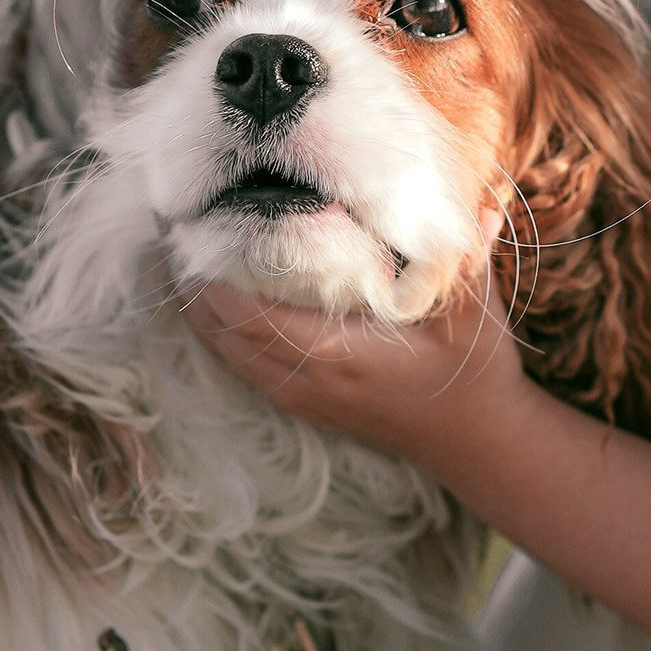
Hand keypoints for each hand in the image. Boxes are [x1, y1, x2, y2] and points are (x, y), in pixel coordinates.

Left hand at [182, 258, 538, 505]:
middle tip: (173, 233)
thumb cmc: (474, 376)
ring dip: (200, 312)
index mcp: (338, 353)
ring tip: (179, 261)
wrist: (476, 444)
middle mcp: (310, 379)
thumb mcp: (475, 317)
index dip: (211, 276)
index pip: (248, 314)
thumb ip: (467, 260)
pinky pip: (245, 368)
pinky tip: (212, 306)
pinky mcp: (308, 404)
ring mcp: (306, 397)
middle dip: (193, 286)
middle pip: (224, 334)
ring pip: (228, 355)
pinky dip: (221, 336)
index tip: (193, 230)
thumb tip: (478, 206)